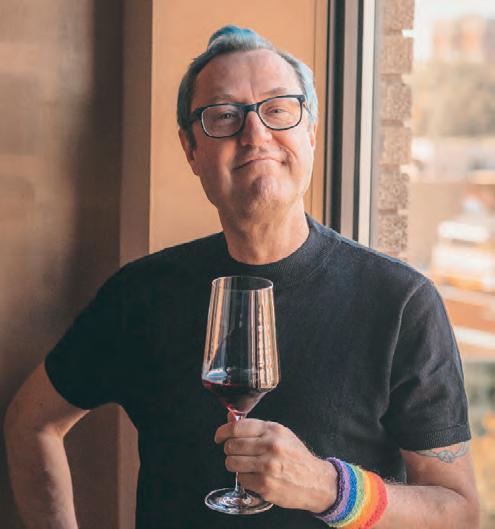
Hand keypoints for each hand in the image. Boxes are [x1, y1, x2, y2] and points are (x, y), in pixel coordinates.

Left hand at [214, 417, 336, 511]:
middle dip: (229, 450)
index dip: (222, 432)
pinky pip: (241, 480)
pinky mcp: (265, 485)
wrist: (315, 481)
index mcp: (272, 430)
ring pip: (232, 463)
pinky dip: (244, 479)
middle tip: (235, 453)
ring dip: (234, 465)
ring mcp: (267, 466)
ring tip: (244, 465)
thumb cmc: (295, 456)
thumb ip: (255, 427)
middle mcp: (270, 446)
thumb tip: (229, 419)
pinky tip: (255, 476)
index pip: (237, 427)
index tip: (219, 437)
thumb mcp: (280, 434)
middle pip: (231, 446)